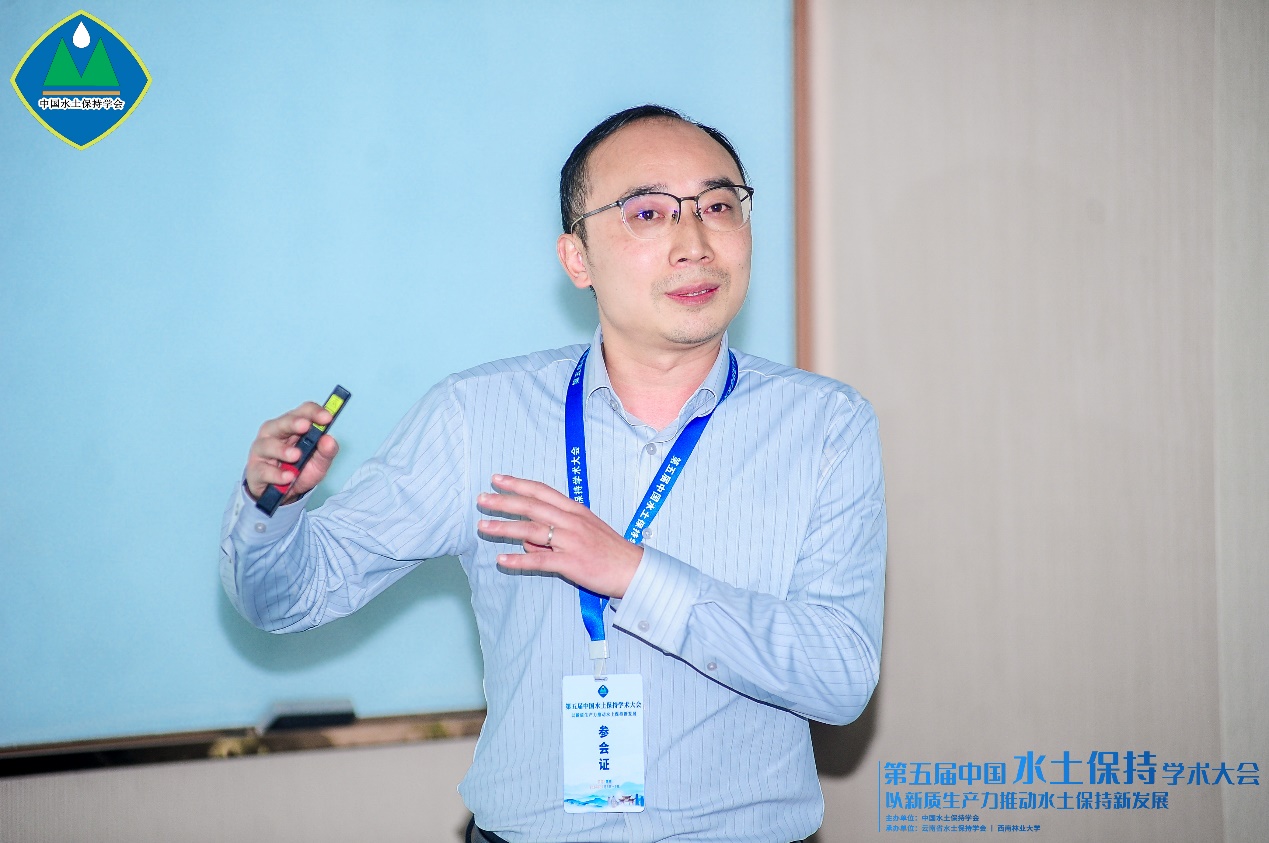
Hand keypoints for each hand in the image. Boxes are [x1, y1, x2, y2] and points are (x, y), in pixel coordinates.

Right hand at [244, 402, 338, 503]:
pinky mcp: (255, 470)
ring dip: (283, 450)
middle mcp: (275, 433)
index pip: (303, 412)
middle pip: (283, 423)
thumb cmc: (301, 470)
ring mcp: (262, 451)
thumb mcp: (320, 463)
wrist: (286, 495)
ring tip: (296, 456)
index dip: (314, 412)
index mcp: (293, 426)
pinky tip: (288, 477)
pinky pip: (264, 470)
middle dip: (294, 423)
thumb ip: (327, 451)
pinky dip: (277, 474)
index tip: (327, 418)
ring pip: (268, 445)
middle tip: (305, 426)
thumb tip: (329, 440)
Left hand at [477, 474, 642, 597]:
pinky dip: (519, 560)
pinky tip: (501, 561)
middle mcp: (571, 521)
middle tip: (480, 498)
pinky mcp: (571, 563)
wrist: (633, 569)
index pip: (541, 491)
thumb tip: (527, 541)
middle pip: (532, 507)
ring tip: (482, 527)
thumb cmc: (609, 550)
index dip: (518, 484)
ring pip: (531, 531)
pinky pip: (540, 560)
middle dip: (503, 502)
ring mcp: (571, 541)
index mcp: (575, 510)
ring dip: (504, 528)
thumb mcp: (585, 531)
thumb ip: (556, 531)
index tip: (497, 479)